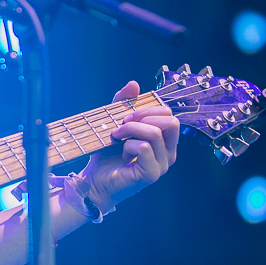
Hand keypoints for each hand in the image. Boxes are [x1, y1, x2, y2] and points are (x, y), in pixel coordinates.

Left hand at [79, 81, 179, 209]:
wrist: (94, 180)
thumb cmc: (107, 154)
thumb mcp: (115, 123)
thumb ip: (124, 104)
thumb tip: (134, 84)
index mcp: (164, 141)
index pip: (169, 114)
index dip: (147, 109)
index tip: (126, 116)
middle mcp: (168, 153)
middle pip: (171, 122)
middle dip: (143, 117)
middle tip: (122, 125)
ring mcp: (162, 165)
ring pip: (154, 133)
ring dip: (130, 130)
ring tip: (116, 138)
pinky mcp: (151, 174)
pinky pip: (143, 148)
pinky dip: (127, 146)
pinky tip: (121, 154)